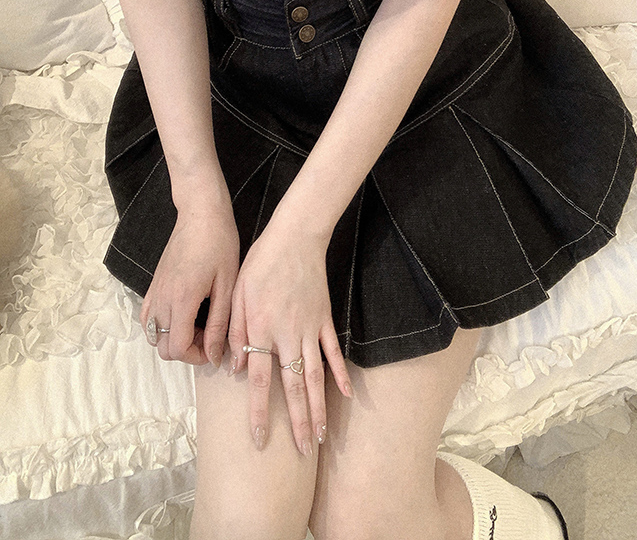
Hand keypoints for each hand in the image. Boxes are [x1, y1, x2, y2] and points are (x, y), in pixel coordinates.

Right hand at [139, 200, 239, 366]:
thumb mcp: (227, 285)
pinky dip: (161, 326)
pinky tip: (183, 314)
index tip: (214, 348)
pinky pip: (147, 318)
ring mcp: (154, 291)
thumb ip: (219, 323)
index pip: (176, 348)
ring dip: (173, 339)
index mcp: (182, 299)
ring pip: (152, 335)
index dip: (196, 357)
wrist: (200, 215)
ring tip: (197, 324)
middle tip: (208, 335)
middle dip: (186, 350)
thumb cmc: (219, 244)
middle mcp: (162, 298)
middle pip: (163, 348)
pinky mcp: (153, 284)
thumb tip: (215, 355)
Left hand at [227, 219, 352, 455]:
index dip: (259, 413)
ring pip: (316, 376)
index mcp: (262, 330)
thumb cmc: (260, 264)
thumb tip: (237, 369)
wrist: (295, 237)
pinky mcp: (324, 319)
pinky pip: (333, 352)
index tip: (259, 440)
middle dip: (297, 423)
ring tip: (321, 437)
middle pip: (293, 387)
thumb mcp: (237, 294)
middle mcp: (287, 335)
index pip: (260, 381)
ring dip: (319, 408)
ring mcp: (310, 329)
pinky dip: (340, 375)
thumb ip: (237, 333)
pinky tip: (347, 396)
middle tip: (301, 452)